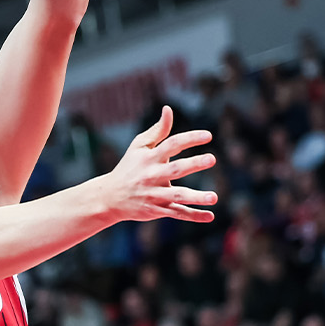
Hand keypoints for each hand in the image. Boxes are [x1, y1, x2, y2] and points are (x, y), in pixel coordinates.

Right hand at [91, 106, 219, 222]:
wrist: (109, 197)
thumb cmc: (128, 167)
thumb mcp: (139, 146)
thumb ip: (157, 130)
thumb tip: (169, 109)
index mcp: (149, 158)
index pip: (171, 144)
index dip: (189, 139)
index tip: (209, 135)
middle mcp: (152, 176)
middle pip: (175, 169)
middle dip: (193, 164)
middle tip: (212, 159)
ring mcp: (155, 194)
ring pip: (178, 196)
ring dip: (196, 197)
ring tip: (214, 197)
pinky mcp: (157, 209)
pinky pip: (177, 213)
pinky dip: (193, 215)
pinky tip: (210, 216)